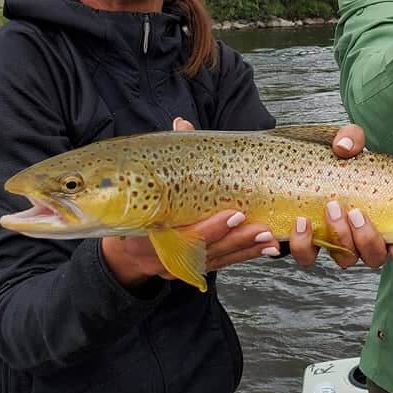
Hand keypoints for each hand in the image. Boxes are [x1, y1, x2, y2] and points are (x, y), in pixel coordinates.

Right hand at [101, 117, 279, 288]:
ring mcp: (176, 266)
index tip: (235, 215)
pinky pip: (222, 263)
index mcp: (147, 232)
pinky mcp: (192, 269)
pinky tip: (265, 248)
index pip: (181, 235)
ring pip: (215, 259)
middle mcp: (161, 254)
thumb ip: (170, 158)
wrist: (124, 243)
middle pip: (203, 251)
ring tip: (269, 237)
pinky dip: (244, 255)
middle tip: (260, 227)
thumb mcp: (148, 184)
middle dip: (234, 239)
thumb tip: (182, 124)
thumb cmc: (140, 206)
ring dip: (244, 248)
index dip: (209, 228)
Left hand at [288, 124, 392, 270]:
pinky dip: (302, 245)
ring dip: (338, 238)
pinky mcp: (309, 245)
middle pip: (373, 256)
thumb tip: (344, 148)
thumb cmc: (337, 158)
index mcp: (380, 219)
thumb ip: (351, 138)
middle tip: (353, 210)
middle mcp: (360, 239)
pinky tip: (298, 223)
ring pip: (344, 259)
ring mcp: (336, 244)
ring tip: (328, 209)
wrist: (305, 163)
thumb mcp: (348, 143)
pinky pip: (307, 256)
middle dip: (366, 238)